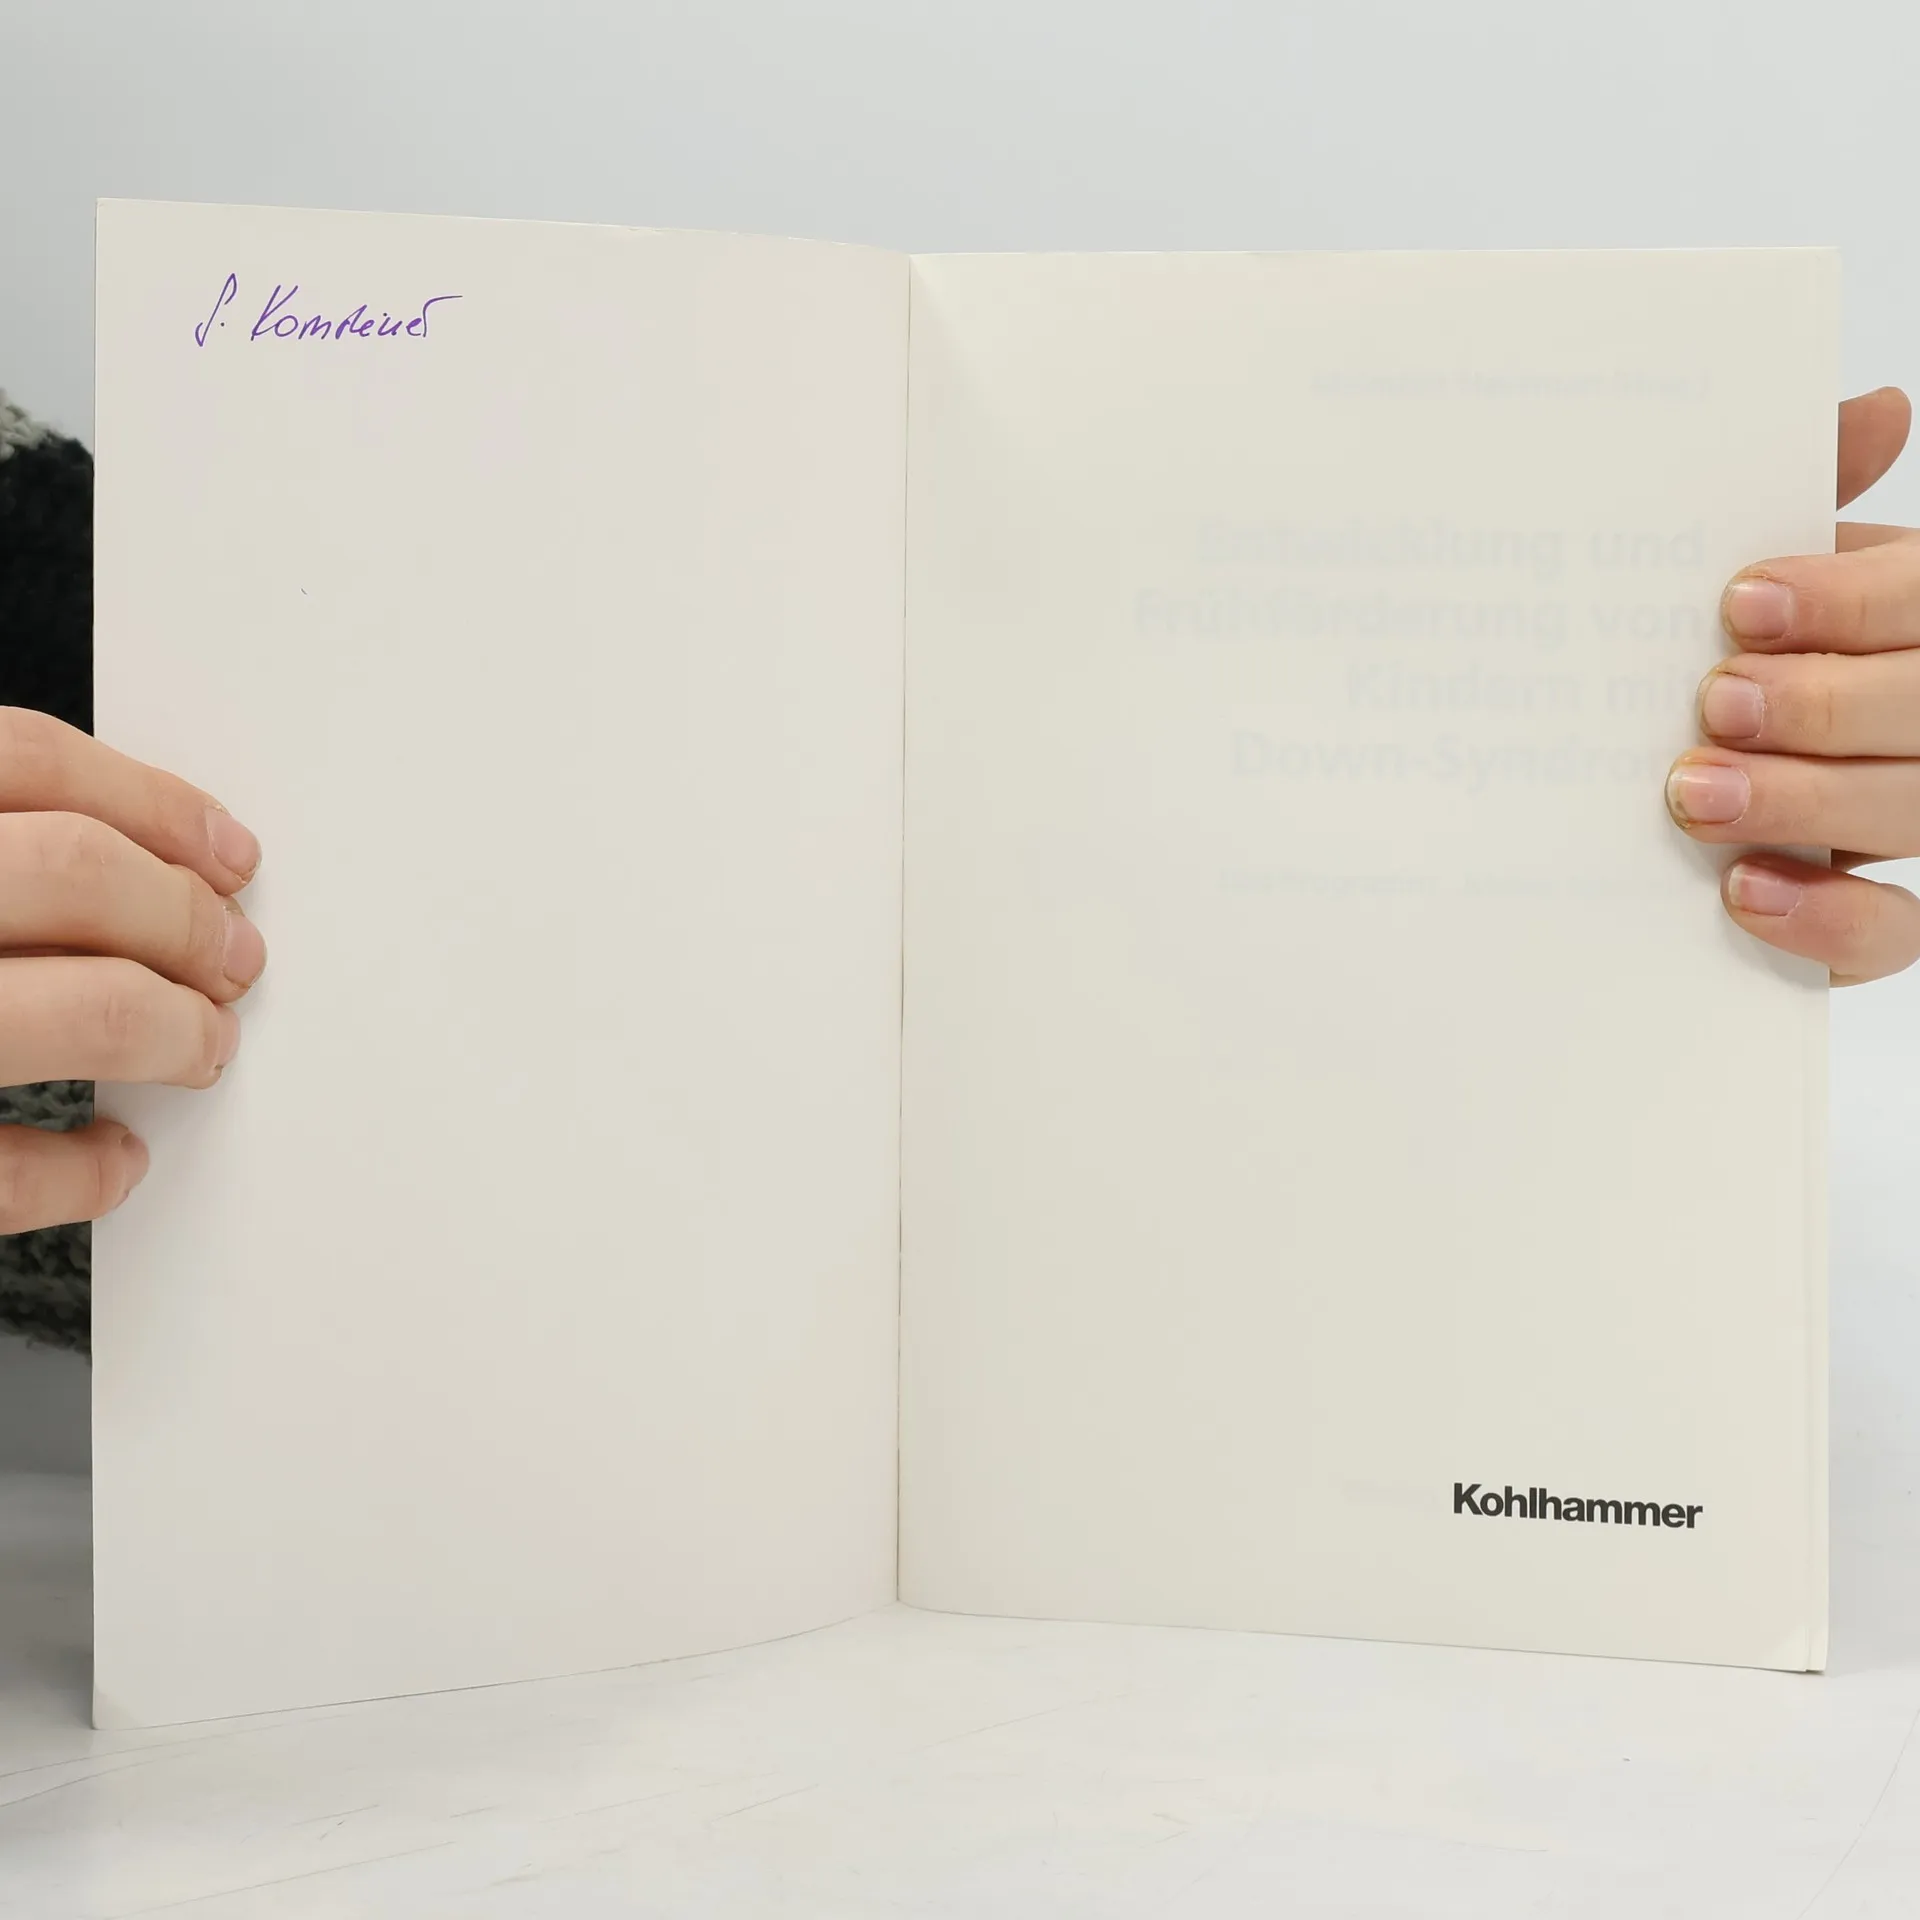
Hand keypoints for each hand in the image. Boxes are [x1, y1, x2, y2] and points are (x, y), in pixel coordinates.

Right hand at [0, 709, 263, 1230]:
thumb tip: (139, 865)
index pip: (24, 761)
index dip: (149, 802)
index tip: (230, 852)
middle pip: (71, 872)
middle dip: (181, 916)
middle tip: (237, 958)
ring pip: (79, 1012)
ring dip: (170, 1029)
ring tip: (202, 1045)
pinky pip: (4, 1171)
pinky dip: (80, 1172)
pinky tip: (112, 1159)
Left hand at [1666, 386, 1919, 983]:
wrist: (1637, 754)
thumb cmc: (1710, 644)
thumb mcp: (1740, 564)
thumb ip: (1800, 489)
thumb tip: (1881, 408)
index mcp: (1909, 617)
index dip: (1851, 599)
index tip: (1740, 602)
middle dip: (1825, 703)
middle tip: (1716, 700)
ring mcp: (1906, 810)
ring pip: (1915, 809)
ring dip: (1808, 801)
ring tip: (1694, 793)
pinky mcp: (1872, 917)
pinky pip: (1893, 934)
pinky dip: (1827, 919)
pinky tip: (1742, 891)